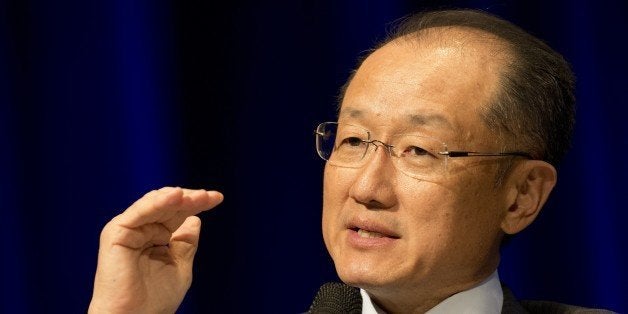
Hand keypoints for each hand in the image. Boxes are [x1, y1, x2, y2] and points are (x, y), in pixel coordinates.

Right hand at [88, 187, 223, 313]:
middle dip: (190, 198)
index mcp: (154, 236)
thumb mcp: (180, 265)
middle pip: (167, 205)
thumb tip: (196, 219)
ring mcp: (127, 229)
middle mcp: (140, 229)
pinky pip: (140, 212)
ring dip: (177, 198)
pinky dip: (158, 203)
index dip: (197, 203)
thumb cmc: (154, 300)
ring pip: (155, 204)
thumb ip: (185, 243)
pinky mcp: (116, 233)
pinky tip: (176, 197)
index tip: (218, 198)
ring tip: (197, 197)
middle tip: (209, 197)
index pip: (177, 213)